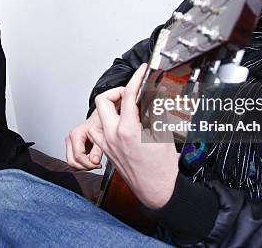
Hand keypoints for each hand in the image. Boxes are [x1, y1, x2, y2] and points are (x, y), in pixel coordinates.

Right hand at [65, 110, 103, 169]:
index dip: (88, 164)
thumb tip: (94, 161)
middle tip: (96, 165)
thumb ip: (97, 150)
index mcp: (76, 134)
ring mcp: (70, 143)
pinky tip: (91, 160)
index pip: (78, 156)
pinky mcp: (71, 148)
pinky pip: (74, 161)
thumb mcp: (102, 136)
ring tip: (95, 162)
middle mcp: (70, 139)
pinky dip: (82, 164)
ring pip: (71, 162)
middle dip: (85, 166)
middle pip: (72, 161)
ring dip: (83, 166)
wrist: (98, 119)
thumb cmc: (100, 124)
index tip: (98, 165)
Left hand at [88, 64, 179, 208]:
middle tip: (131, 92)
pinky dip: (106, 123)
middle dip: (117, 91)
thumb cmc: (162, 168)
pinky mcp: (107, 151)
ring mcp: (108, 144)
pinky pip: (98, 131)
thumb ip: (156, 110)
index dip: (135, 79)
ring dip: (109, 108)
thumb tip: (156, 92)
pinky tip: (119, 124)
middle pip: (103, 100)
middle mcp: (113, 135)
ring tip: (125, 108)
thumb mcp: (164, 133)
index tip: (141, 72)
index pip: (127, 94)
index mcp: (128, 129)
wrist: (156, 190)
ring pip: (97, 116)